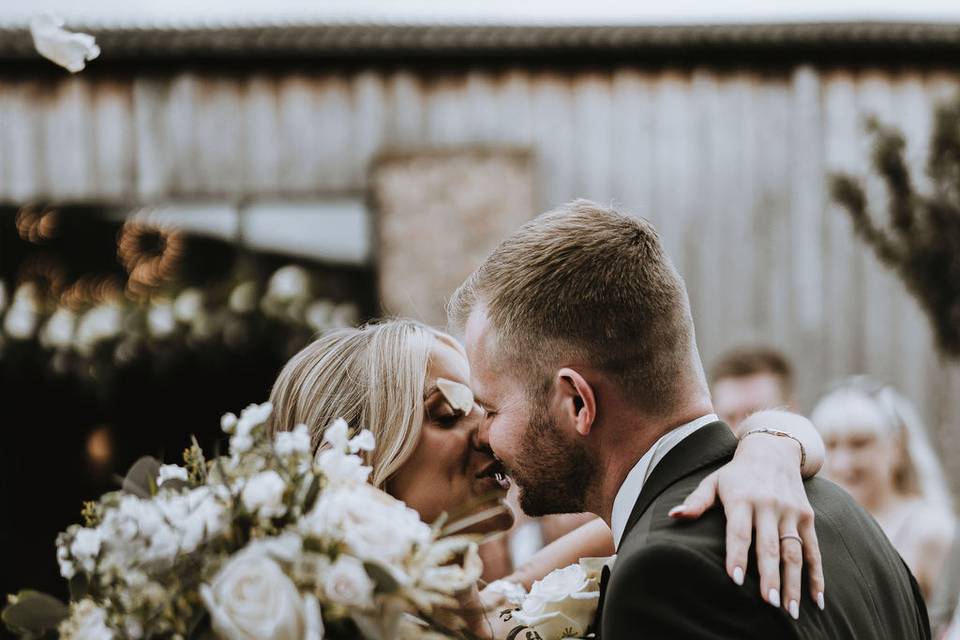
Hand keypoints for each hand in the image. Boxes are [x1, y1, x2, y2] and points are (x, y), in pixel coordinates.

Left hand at [667, 435, 824, 618]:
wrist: (772, 451)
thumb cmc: (735, 474)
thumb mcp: (713, 482)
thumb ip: (696, 502)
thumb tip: (673, 516)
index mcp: (741, 499)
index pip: (739, 531)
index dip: (737, 555)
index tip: (735, 579)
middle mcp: (768, 506)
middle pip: (769, 546)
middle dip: (769, 576)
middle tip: (769, 604)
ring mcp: (790, 512)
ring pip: (793, 552)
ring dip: (794, 582)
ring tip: (790, 611)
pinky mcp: (807, 517)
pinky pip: (814, 550)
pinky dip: (817, 575)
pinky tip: (817, 599)